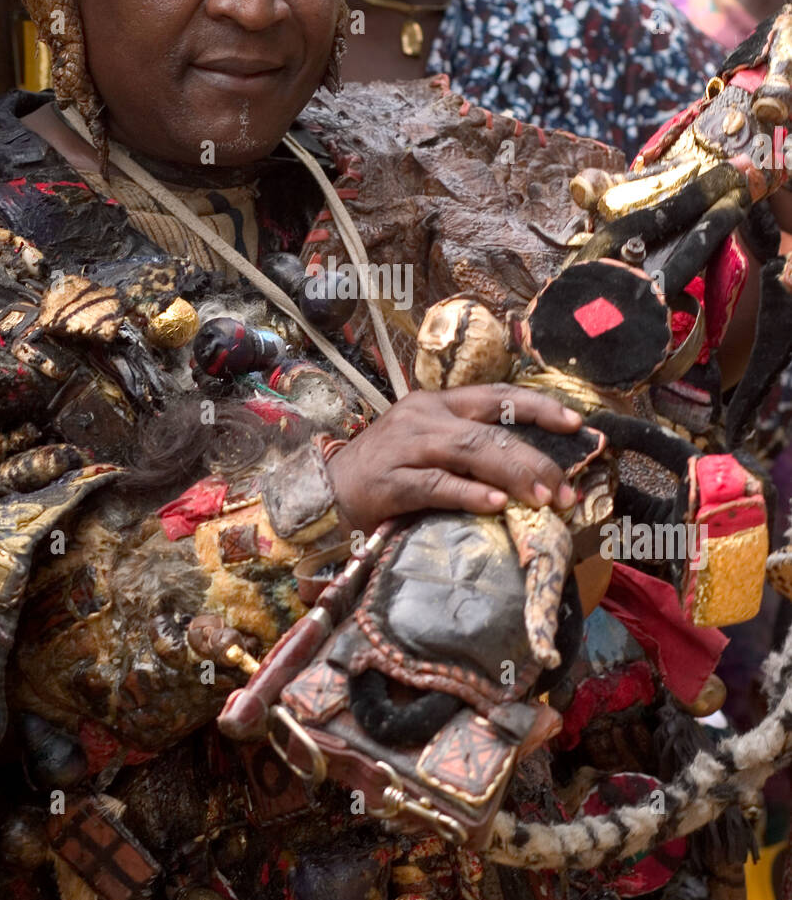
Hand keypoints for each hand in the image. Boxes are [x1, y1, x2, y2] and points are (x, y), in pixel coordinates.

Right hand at [328, 384, 581, 536]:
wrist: (324, 493)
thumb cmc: (384, 473)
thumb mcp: (427, 447)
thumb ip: (469, 449)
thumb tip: (528, 469)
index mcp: (437, 404)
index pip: (497, 396)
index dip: (538, 407)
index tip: (576, 424)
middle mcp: (423, 417)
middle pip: (490, 428)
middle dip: (534, 458)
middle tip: (566, 488)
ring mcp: (405, 447)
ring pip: (469, 451)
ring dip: (512, 474)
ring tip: (543, 498)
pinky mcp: (390, 481)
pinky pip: (436, 485)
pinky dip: (469, 493)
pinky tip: (495, 504)